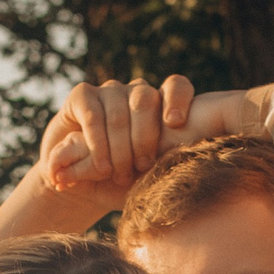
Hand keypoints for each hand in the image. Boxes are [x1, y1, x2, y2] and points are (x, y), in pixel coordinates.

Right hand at [37, 75, 195, 196]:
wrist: (81, 187)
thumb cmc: (125, 184)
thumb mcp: (152, 178)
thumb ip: (171, 165)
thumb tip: (192, 158)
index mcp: (161, 106)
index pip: (177, 86)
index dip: (178, 99)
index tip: (175, 122)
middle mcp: (136, 93)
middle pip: (146, 98)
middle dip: (144, 136)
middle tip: (142, 167)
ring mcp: (109, 91)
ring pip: (118, 111)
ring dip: (118, 147)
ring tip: (116, 175)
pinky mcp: (82, 95)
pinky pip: (93, 115)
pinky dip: (97, 143)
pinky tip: (101, 166)